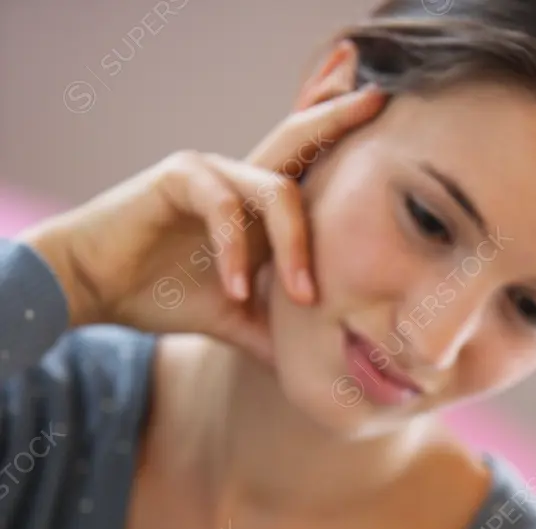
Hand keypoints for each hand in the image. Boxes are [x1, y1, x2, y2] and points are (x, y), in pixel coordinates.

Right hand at [19, 85, 385, 364]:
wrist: (98, 289)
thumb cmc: (162, 296)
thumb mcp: (235, 322)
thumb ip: (276, 338)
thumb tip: (320, 376)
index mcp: (261, 209)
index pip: (313, 172)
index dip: (346, 148)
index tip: (392, 138)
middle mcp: (243, 181)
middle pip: (301, 140)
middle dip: (340, 119)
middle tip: (378, 99)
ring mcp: (213, 174)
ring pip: (276, 188)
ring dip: (295, 246)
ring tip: (300, 299)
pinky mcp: (180, 176)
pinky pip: (224, 206)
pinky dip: (235, 250)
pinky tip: (234, 290)